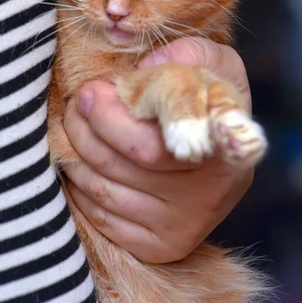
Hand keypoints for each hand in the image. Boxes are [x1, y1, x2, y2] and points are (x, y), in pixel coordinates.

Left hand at [63, 37, 252, 262]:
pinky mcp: (160, 247)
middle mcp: (207, 197)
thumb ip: (187, 55)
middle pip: (119, 165)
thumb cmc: (213, 103)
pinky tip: (86, 163)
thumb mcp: (216, 66)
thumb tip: (143, 66)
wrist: (226, 154)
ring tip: (76, 127)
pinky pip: (101, 218)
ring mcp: (183, 227)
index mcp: (223, 152)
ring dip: (75, 154)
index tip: (93, 90)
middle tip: (77, 102)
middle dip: (82, 127)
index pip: (151, 146)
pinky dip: (81, 188)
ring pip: (103, 191)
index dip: (111, 121)